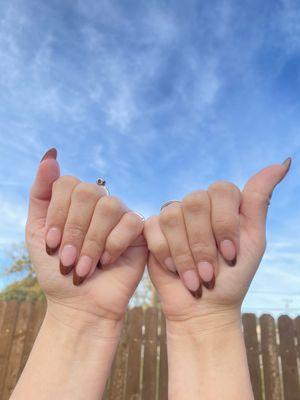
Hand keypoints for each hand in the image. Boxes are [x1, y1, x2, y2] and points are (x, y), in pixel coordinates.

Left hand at [26, 149, 147, 326]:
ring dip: (92, 242)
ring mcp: (119, 214)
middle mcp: (98, 202)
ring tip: (85, 268)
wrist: (81, 304)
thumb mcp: (38, 232)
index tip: (52, 246)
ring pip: (108, 207)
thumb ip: (41, 193)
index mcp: (73, 200)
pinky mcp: (138, 229)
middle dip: (74, 230)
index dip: (58, 213)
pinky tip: (107, 261)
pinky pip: (129, 223)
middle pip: (87, 192)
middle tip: (68, 260)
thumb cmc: (58, 271)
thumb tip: (50, 154)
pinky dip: (113, 245)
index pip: (67, 183)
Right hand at [144, 159, 290, 326]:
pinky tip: (174, 269)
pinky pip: (154, 228)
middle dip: (203, 244)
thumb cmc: (233, 276)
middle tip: (210, 272)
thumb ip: (259, 200)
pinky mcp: (153, 229)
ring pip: (173, 216)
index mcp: (223, 203)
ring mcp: (175, 215)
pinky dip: (166, 253)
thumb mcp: (253, 239)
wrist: (205, 307)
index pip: (221, 190)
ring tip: (194, 277)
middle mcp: (198, 205)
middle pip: (195, 202)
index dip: (224, 223)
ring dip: (185, 254)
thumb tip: (282, 163)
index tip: (230, 255)